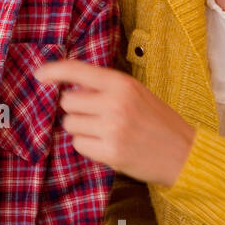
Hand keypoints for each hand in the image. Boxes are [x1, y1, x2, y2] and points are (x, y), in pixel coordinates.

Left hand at [33, 58, 196, 186]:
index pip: (78, 71)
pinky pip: (78, 144)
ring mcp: (112, 129)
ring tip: (106, 132)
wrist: (185, 154)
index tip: (39, 74)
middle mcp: (115, 103)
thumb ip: (106, 88)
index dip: (54, 71)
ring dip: (81, 129)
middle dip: (76, 109)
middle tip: (98, 116)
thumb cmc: (159, 121)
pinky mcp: (110, 152)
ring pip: (70, 124)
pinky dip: (87, 146)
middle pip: (68, 102)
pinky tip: (107, 145)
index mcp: (122, 84)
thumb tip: (68, 88)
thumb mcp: (137, 93)